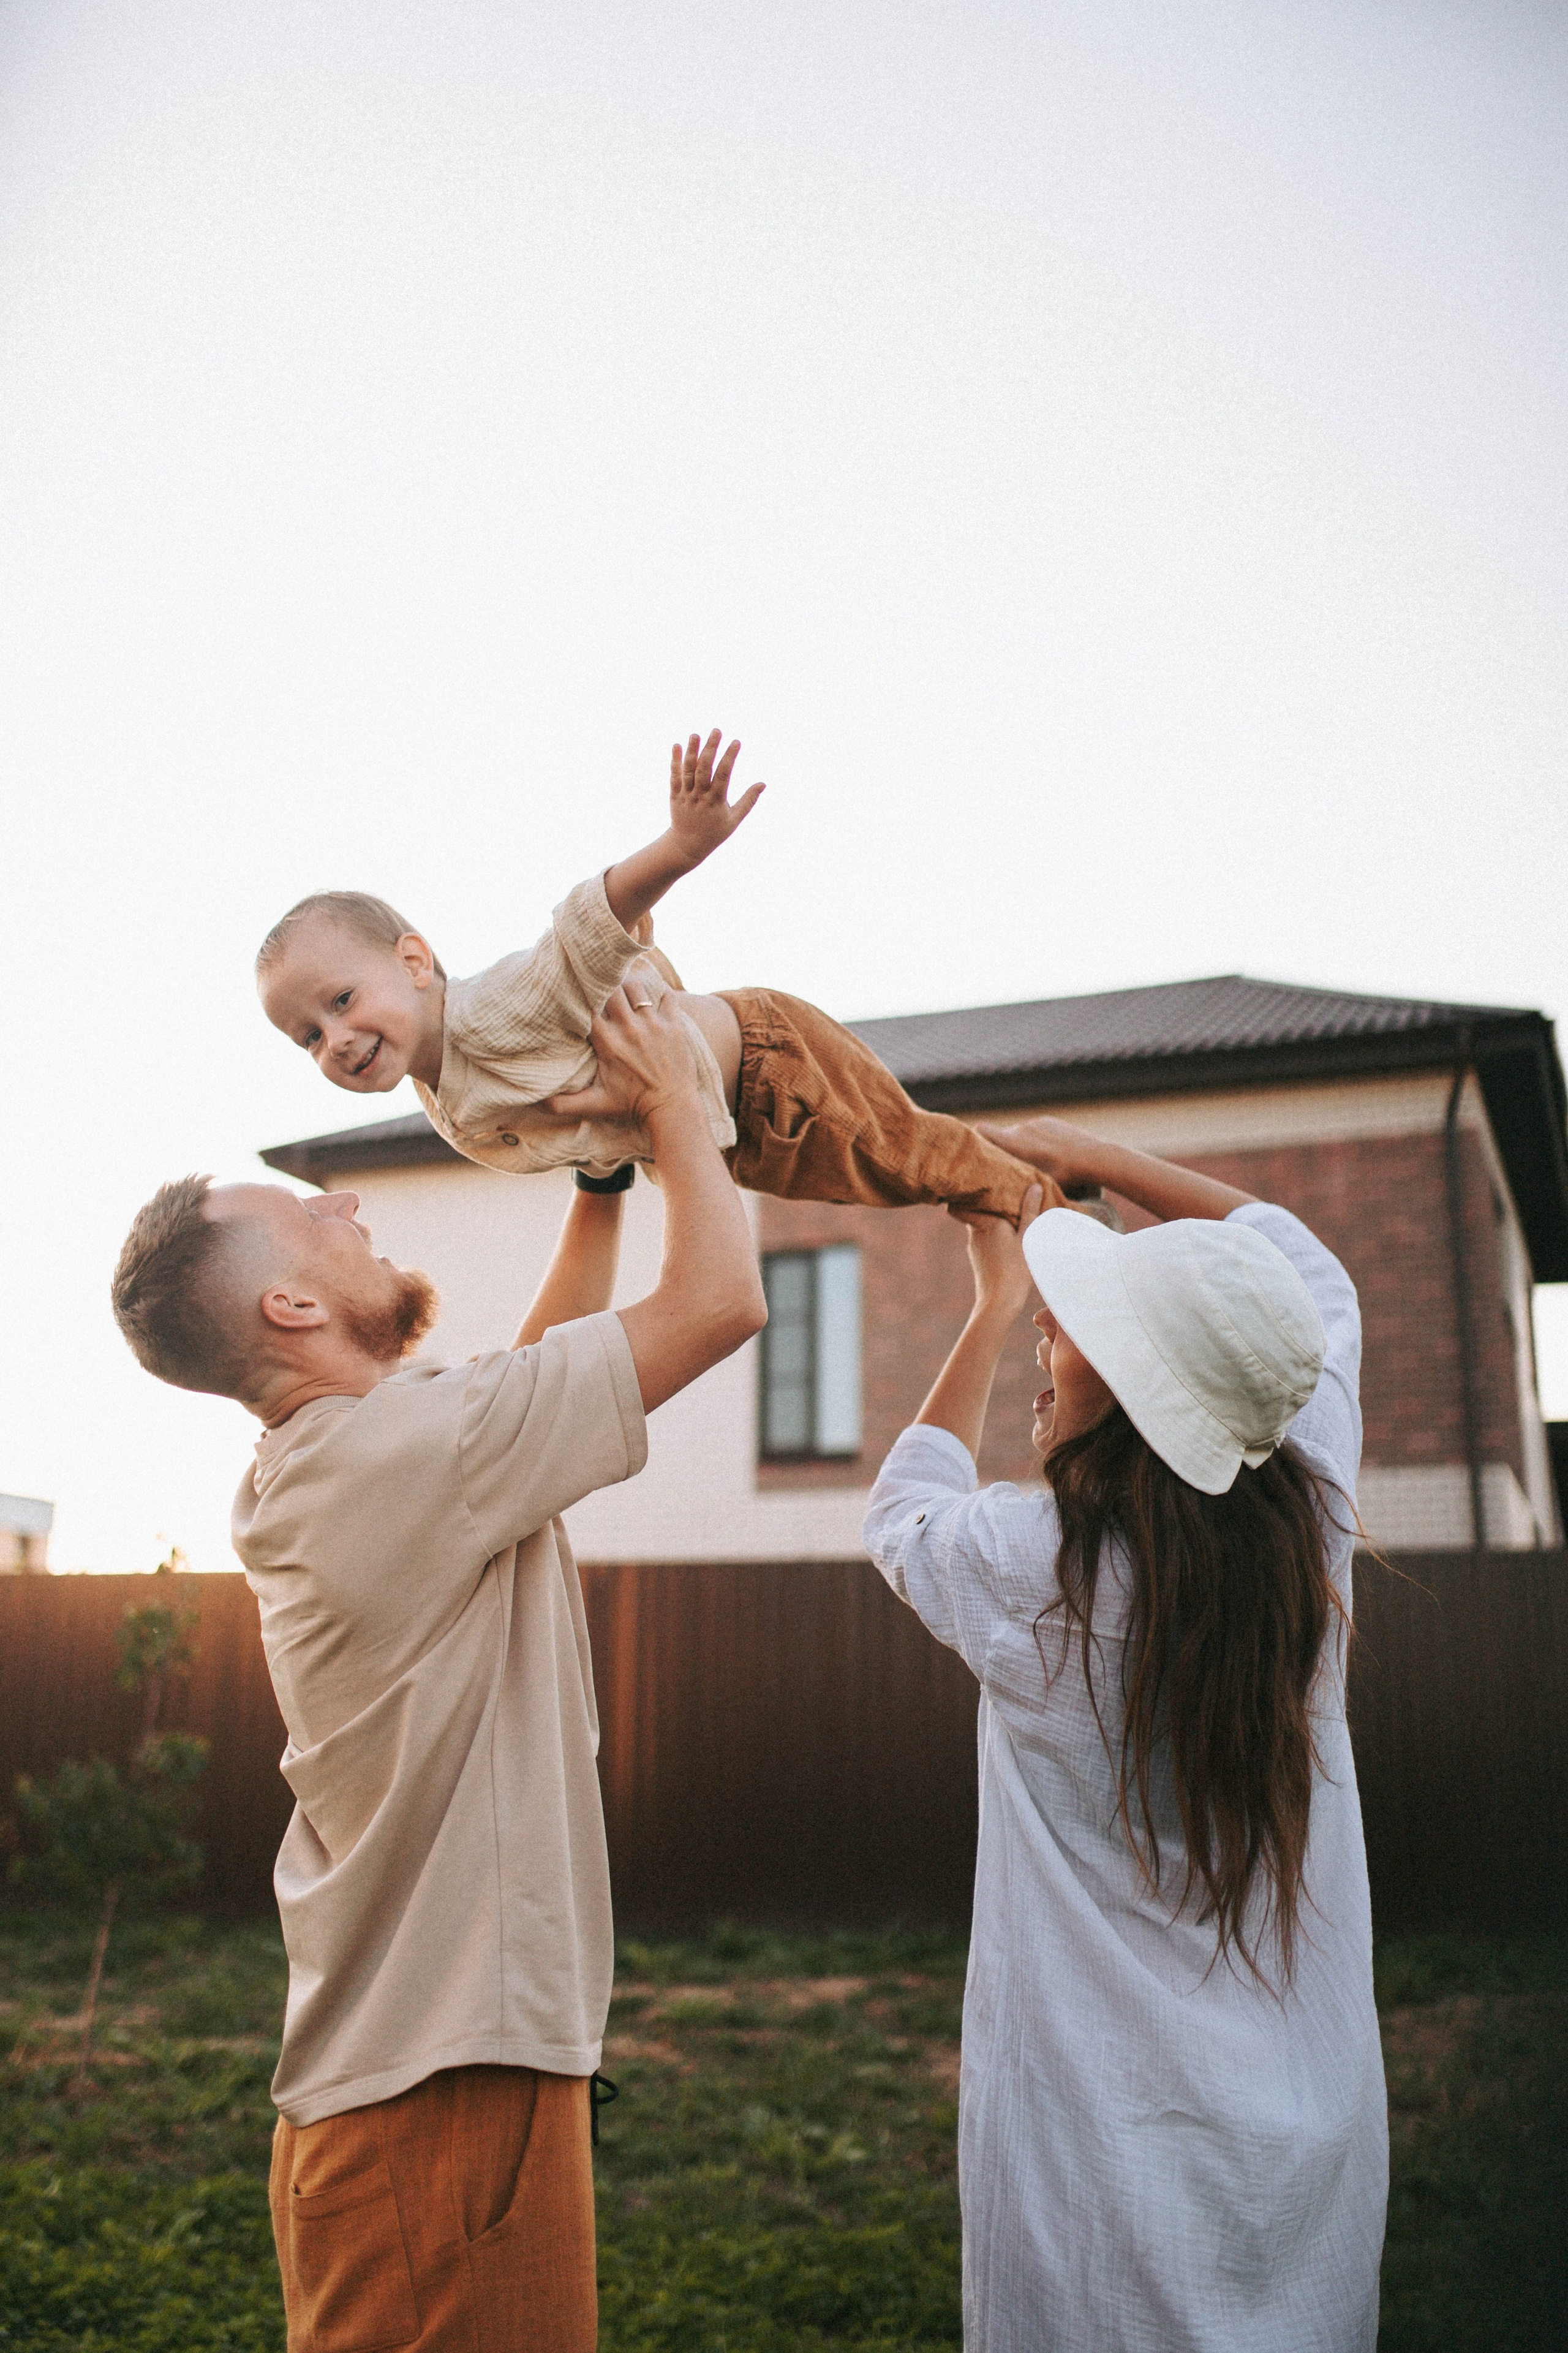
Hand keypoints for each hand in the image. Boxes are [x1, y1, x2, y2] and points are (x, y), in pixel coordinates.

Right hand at [546, 984, 699, 1125]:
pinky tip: (652, 1003)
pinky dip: (659, 995)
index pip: (588, 1006)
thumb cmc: (631, 1105)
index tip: (578, 997)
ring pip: (636, 987)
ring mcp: (653, 1024)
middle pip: (611, 988)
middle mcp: (629, 1028)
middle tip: (602, 990)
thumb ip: (563, 1104)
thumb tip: (535, 1103)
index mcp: (607, 1042)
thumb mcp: (595, 1104)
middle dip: (604, 986)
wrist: (671, 1109)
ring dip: (628, 988)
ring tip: (624, 994)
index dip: (581, 998)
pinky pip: (667, 997)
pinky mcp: (674, 1025)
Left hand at [667, 729, 764, 869]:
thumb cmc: (715, 832)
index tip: (736, 741)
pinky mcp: (675, 795)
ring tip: (696, 734)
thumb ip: (748, 801)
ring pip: (688, 770)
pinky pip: (674, 776)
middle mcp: (700, 796)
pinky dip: (675, 761)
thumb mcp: (734, 819)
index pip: (724, 775)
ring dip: (691, 751)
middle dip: (710, 748)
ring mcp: (685, 795)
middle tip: (716, 730)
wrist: (687, 846)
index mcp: (716, 802)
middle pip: (704, 768)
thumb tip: (763, 783)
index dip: (730, 757)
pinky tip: (677, 745)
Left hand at [959, 1185, 1042, 1317]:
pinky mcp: (977, 1257)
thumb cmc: (1015, 1269)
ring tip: (1011, 1212)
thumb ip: (1029, 1211)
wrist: (999, 1302)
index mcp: (986, 1222)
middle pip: (979, 1210)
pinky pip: (983, 1237)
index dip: (977, 1190)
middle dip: (991, 1203)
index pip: (972, 1199)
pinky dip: (993, 1233)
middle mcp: (975, 1231)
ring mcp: (974, 1245)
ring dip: (993, 1219)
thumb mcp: (1027, 1238)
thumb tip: (1033, 1186)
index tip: (985, 1181)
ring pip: (981, 1225)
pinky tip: (1007, 1236)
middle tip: (1007, 1193)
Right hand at [973, 1115, 1106, 1194]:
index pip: (982, 1129)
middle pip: (1003, 1136)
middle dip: (1005, 1149)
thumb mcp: (1035, 1181)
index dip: (979, 1138)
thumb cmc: (1063, 1175)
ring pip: (1020, 1134)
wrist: (1092, 1157)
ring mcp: (1036, 1122)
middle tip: (1012, 1165)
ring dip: (1023, 1145)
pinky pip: (1035, 1130)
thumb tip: (1000, 1191)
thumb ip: (1016, 1179)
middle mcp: (1021, 1128)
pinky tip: (1050, 1153)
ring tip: (1036, 1162)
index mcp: (1014, 1141)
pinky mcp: (1049, 1121)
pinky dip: (1038, 1140)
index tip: (982, 1151)